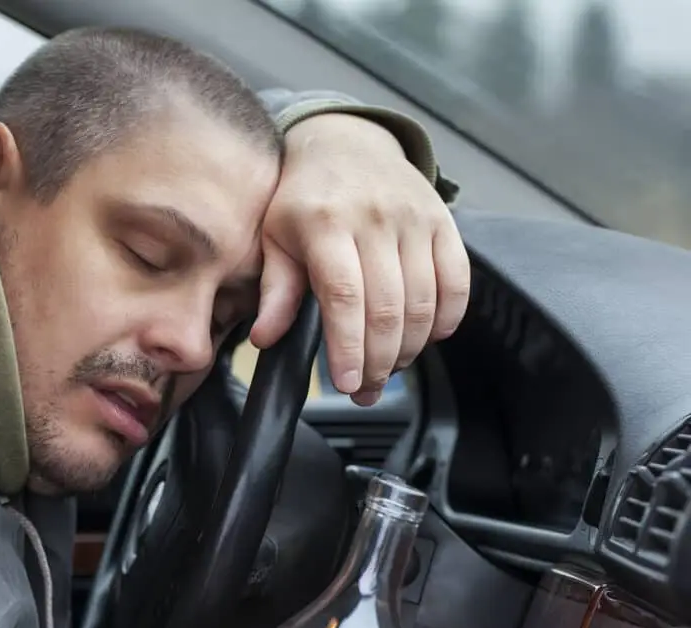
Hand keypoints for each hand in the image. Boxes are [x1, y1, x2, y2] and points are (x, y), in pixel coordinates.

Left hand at [251, 113, 469, 405]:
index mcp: (326, 223)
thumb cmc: (303, 198)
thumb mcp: (275, 237)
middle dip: (377, 361)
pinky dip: (447, 319)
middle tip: (363, 390)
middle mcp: (375, 218)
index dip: (348, 346)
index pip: (344, 296)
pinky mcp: (443, 222)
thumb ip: (274, 290)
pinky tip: (426, 339)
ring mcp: (415, 219)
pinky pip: (457, 282)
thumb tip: (265, 339)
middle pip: (388, 308)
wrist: (346, 142)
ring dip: (409, 349)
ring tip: (387, 370)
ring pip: (424, 302)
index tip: (345, 384)